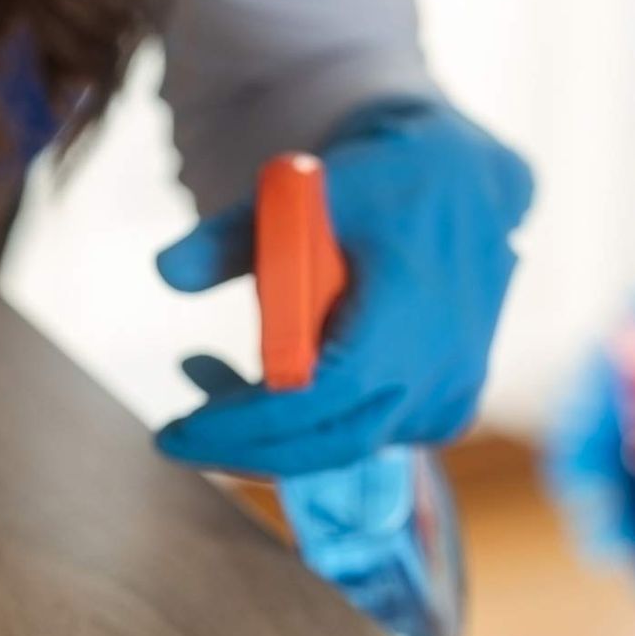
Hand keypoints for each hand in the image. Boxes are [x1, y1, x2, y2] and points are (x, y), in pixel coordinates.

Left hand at [155, 99, 533, 476]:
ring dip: (270, 431)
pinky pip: (368, 435)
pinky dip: (313, 426)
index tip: (181, 431)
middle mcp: (439, 371)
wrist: (469, 185)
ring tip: (204, 372)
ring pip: (344, 446)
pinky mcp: (447, 409)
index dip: (246, 425)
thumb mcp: (300, 192)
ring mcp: (449, 397)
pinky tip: (266, 381)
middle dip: (246, 450)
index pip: (320, 398)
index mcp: (408, 314)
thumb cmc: (381, 186)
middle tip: (179, 437)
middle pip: (331, 446)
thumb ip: (231, 236)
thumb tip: (166, 272)